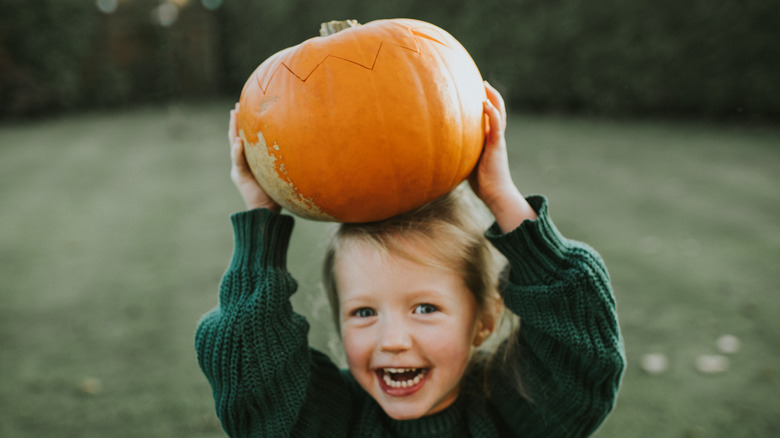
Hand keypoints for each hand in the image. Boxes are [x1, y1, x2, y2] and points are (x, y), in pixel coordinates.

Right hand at [229, 103, 280, 211]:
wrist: (266, 209)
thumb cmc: (276, 190)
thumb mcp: (277, 170)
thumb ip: (280, 158)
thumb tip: (298, 143)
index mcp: (250, 159)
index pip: (246, 137)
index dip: (244, 123)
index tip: (246, 107)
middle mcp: (242, 161)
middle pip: (236, 137)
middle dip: (235, 122)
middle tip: (237, 106)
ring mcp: (239, 168)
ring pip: (234, 145)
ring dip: (233, 130)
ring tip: (234, 115)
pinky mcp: (240, 176)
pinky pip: (238, 162)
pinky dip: (237, 152)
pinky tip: (238, 141)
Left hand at [469, 82, 535, 231]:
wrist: (495, 193)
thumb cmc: (482, 182)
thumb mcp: (467, 164)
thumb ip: (459, 154)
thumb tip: (440, 153)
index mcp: (490, 140)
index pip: (489, 118)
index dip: (485, 105)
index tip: (475, 92)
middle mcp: (496, 137)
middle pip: (496, 111)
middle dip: (490, 95)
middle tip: (482, 82)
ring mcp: (497, 140)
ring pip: (499, 114)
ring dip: (493, 98)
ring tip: (485, 85)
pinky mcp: (497, 146)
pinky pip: (496, 127)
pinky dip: (492, 113)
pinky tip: (485, 103)